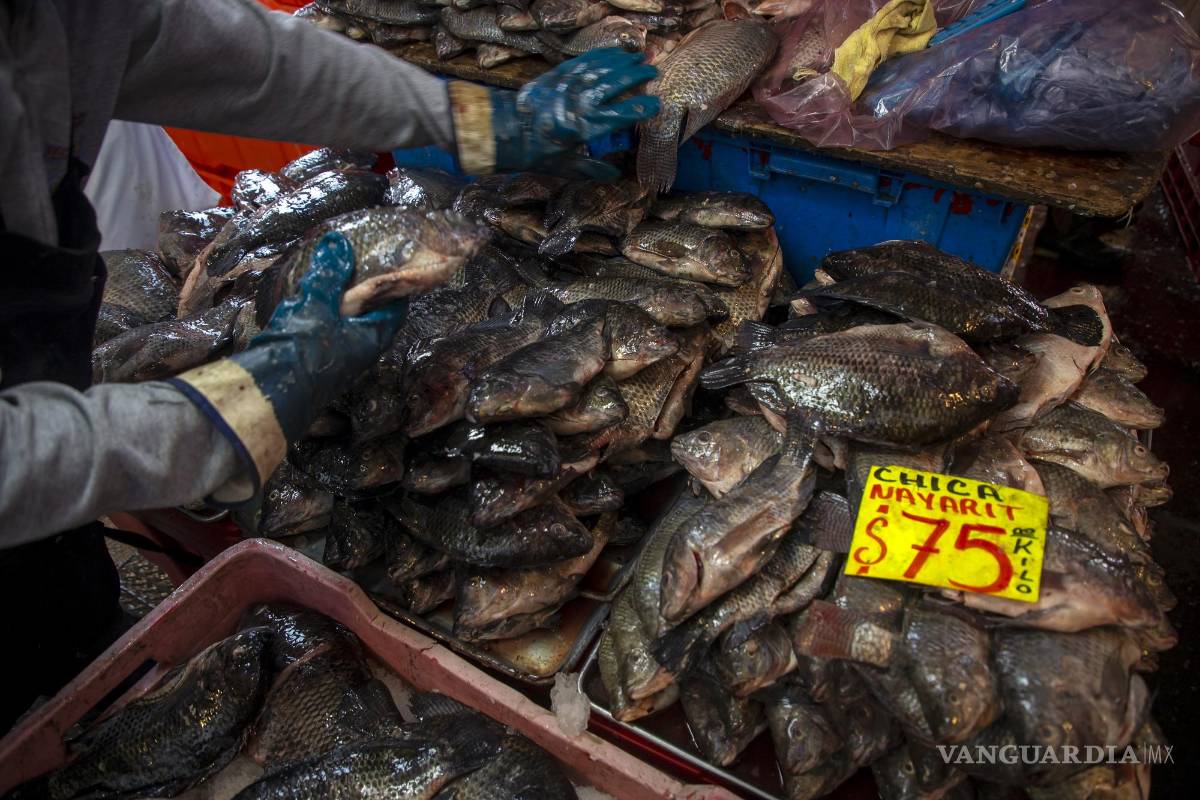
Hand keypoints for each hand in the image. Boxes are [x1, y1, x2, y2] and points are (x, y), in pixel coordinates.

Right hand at [233, 232, 405, 440]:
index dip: (393, 285)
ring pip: (344, 323)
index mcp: (372, 338)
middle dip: (362, 292)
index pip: (394, 307)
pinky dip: (317, 315)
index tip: (388, 264)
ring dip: (337, 303)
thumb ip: (329, 274)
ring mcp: (337, 358)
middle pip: (369, 314)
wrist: (268, 393)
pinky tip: (304, 303)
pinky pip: (322, 332)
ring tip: (329, 279)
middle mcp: (360, 351)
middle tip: (355, 265)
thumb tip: (338, 243)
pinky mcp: (315, 361)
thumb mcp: (317, 304)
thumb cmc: (303, 349)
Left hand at [449, 49, 659, 179]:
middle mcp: (583, 101)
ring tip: (640, 57)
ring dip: (624, 61)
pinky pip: (586, 61)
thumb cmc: (535, 152)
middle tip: (653, 72)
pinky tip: (614, 53)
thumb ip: (591, 170)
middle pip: (618, 82)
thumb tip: (614, 174)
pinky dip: (602, 55)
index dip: (643, 108)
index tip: (656, 105)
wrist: (503, 129)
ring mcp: (570, 84)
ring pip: (604, 67)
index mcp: (588, 126)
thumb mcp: (564, 167)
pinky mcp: (558, 74)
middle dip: (638, 75)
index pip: (624, 114)